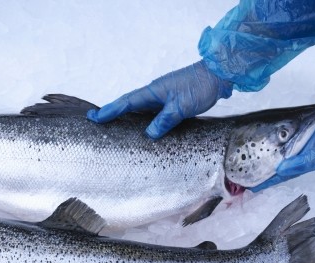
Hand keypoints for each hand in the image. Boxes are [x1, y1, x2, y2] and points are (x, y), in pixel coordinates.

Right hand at [87, 60, 232, 138]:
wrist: (219, 74)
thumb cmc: (200, 87)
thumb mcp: (181, 107)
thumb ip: (164, 121)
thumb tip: (148, 135)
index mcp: (153, 92)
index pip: (126, 103)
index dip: (110, 111)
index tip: (94, 117)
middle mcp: (155, 93)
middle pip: (129, 105)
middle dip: (113, 113)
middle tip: (96, 121)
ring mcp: (164, 97)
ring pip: (141, 109)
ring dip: (128, 117)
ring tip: (114, 127)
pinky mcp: (173, 102)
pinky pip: (153, 112)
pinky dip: (144, 120)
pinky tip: (143, 128)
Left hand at [252, 101, 314, 190]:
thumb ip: (298, 164)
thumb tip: (279, 170)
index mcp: (304, 162)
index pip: (281, 174)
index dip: (268, 180)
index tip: (252, 186)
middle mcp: (302, 153)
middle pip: (280, 163)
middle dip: (265, 168)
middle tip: (248, 172)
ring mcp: (304, 140)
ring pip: (283, 148)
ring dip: (271, 152)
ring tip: (254, 157)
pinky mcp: (306, 126)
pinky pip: (289, 133)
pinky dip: (280, 136)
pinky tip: (270, 136)